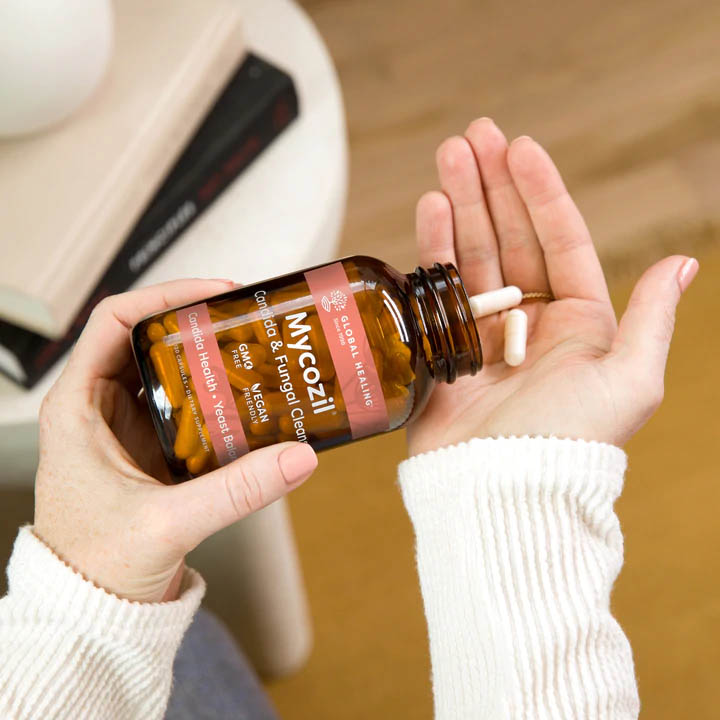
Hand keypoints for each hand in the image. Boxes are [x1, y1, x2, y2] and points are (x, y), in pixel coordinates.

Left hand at [34, 280, 316, 602]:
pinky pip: (183, 403)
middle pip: (147, 337)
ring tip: (251, 347)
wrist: (93, 611)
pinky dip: (214, 393)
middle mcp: (97, 407)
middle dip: (195, 322)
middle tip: (243, 317)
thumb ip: (236, 491)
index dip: (163, 296)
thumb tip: (297, 457)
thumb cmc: (96, 568)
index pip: (113, 321)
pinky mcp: (149, 447)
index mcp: (77, 407)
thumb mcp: (167, 522)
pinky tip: (245, 396)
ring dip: (206, 356)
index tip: (213, 296)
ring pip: (167, 369)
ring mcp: (125, 426)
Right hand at [408, 118, 697, 455]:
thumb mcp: (629, 381)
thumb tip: (683, 263)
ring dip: (460, 205)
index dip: (540, 192)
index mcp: (578, 323)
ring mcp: (484, 332)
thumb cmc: (569, 442)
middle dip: (492, 186)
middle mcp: (530, 322)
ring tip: (447, 158)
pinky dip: (433, 248)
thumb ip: (650, 319)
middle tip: (471, 136)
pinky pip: (438, 289)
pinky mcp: (443, 348)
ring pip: (472, 255)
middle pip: (511, 238)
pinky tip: (428, 209)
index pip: (559, 240)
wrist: (501, 489)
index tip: (519, 147)